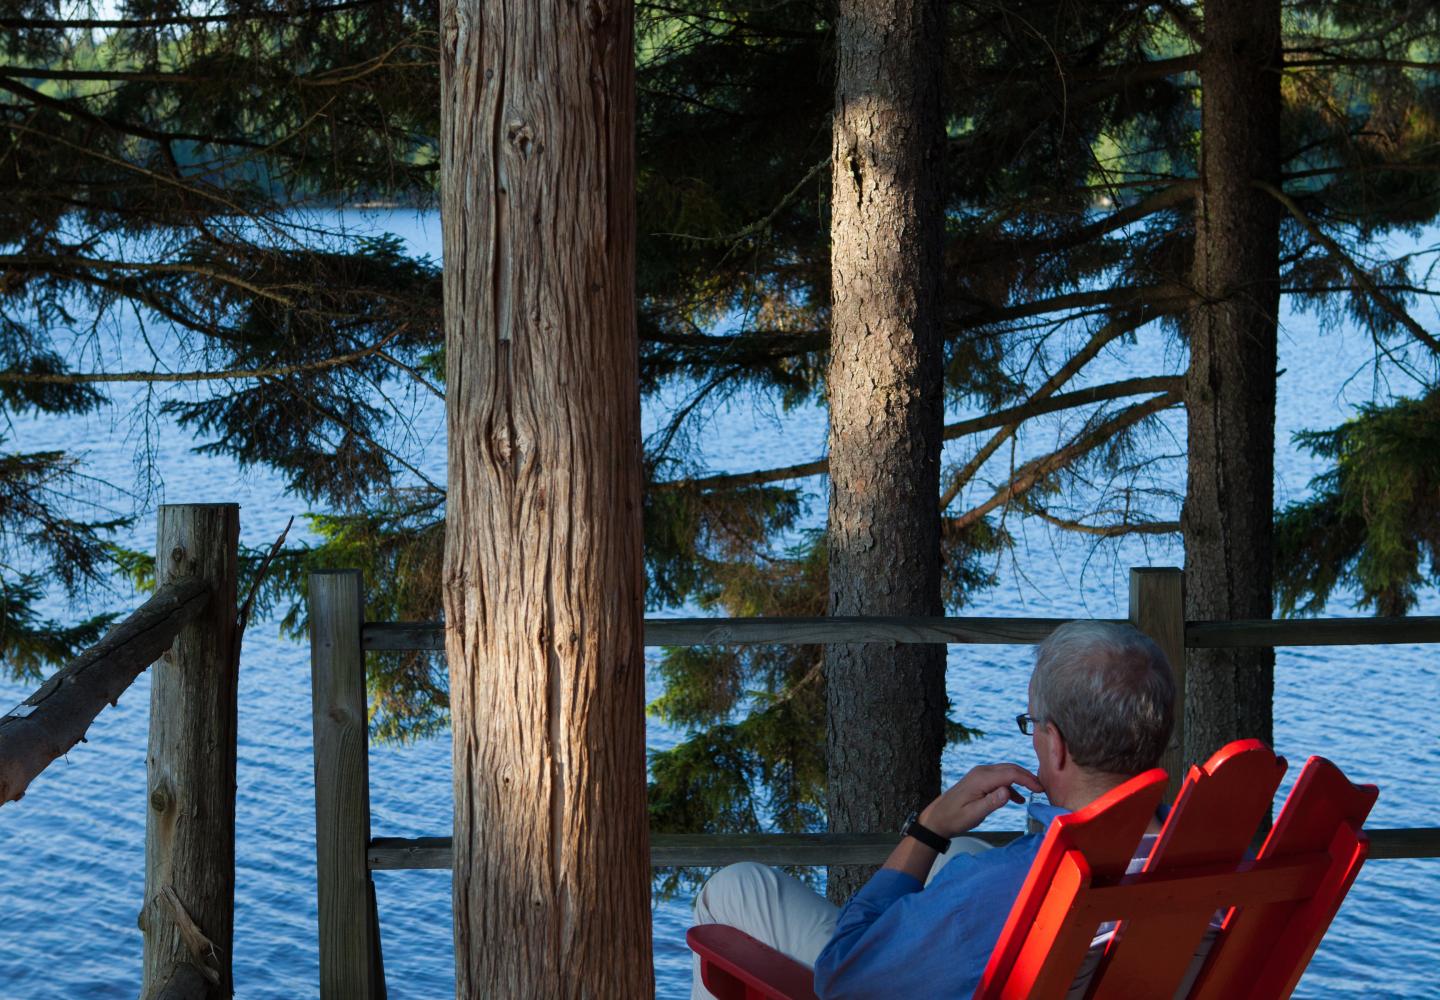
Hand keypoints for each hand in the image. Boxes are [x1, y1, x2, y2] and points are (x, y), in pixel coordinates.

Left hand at [918, 763, 1043, 838]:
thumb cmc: (955, 818)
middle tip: (1042, 789)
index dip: (1028, 779)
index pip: (1010, 773)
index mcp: (981, 779)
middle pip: (1010, 769)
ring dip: (1021, 780)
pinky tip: (1018, 798)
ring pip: (1006, 772)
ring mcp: (980, 774)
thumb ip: (992, 802)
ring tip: (1035, 792)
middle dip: (1028, 777)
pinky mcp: (979, 780)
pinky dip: (1011, 785)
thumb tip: (1008, 791)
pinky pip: (1000, 778)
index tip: (1041, 789)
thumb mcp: (974, 814)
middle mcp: (981, 772)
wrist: (938, 817)